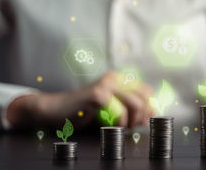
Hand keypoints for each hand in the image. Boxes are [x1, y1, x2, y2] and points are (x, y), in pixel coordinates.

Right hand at [7, 71, 153, 128]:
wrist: (53, 110)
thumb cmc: (81, 113)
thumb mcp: (109, 110)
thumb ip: (129, 110)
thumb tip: (151, 115)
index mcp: (117, 80)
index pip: (145, 91)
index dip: (148, 107)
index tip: (144, 121)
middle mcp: (114, 79)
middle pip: (144, 96)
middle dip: (142, 115)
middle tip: (132, 126)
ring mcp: (106, 85)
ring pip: (135, 103)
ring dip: (132, 120)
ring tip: (121, 127)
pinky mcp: (98, 94)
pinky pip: (120, 111)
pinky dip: (119, 123)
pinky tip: (110, 126)